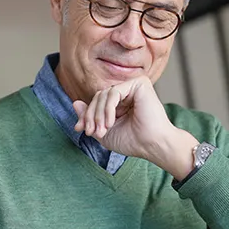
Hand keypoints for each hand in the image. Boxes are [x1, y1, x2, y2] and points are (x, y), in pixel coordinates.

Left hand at [73, 76, 198, 179]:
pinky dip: (108, 108)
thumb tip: (75, 102)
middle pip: (99, 96)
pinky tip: (110, 122)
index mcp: (121, 102)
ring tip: (102, 130)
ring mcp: (134, 86)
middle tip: (92, 132)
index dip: (86, 115)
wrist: (152, 145)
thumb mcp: (103, 132)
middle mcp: (128, 92)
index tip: (81, 129)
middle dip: (91, 115)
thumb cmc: (133, 141)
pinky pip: (114, 92)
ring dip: (99, 114)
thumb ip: (90, 118)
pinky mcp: (139, 84)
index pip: (97, 101)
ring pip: (104, 94)